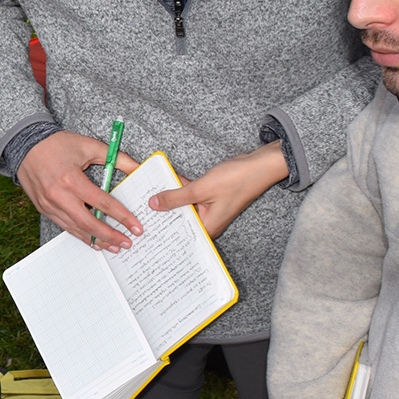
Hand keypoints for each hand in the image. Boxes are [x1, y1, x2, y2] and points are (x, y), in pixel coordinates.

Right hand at [15, 130, 143, 251]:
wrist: (25, 144)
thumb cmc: (57, 144)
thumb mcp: (89, 146)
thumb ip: (116, 158)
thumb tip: (137, 168)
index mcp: (72, 179)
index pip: (103, 203)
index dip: (122, 216)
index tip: (135, 227)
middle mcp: (59, 195)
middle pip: (89, 223)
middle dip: (110, 236)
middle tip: (127, 242)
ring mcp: (49, 205)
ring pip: (76, 229)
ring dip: (96, 240)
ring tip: (113, 246)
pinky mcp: (44, 208)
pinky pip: (65, 226)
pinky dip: (80, 235)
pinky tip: (93, 240)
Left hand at [148, 141, 287, 237]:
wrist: (260, 165)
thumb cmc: (237, 180)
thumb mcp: (201, 189)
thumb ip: (175, 197)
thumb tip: (154, 204)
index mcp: (207, 228)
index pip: (179, 233)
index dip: (160, 230)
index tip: (141, 227)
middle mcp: (208, 222)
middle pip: (179, 220)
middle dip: (161, 213)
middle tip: (138, 211)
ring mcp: (209, 210)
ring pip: (183, 207)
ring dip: (169, 200)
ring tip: (145, 197)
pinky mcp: (210, 198)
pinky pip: (190, 197)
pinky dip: (179, 191)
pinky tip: (163, 185)